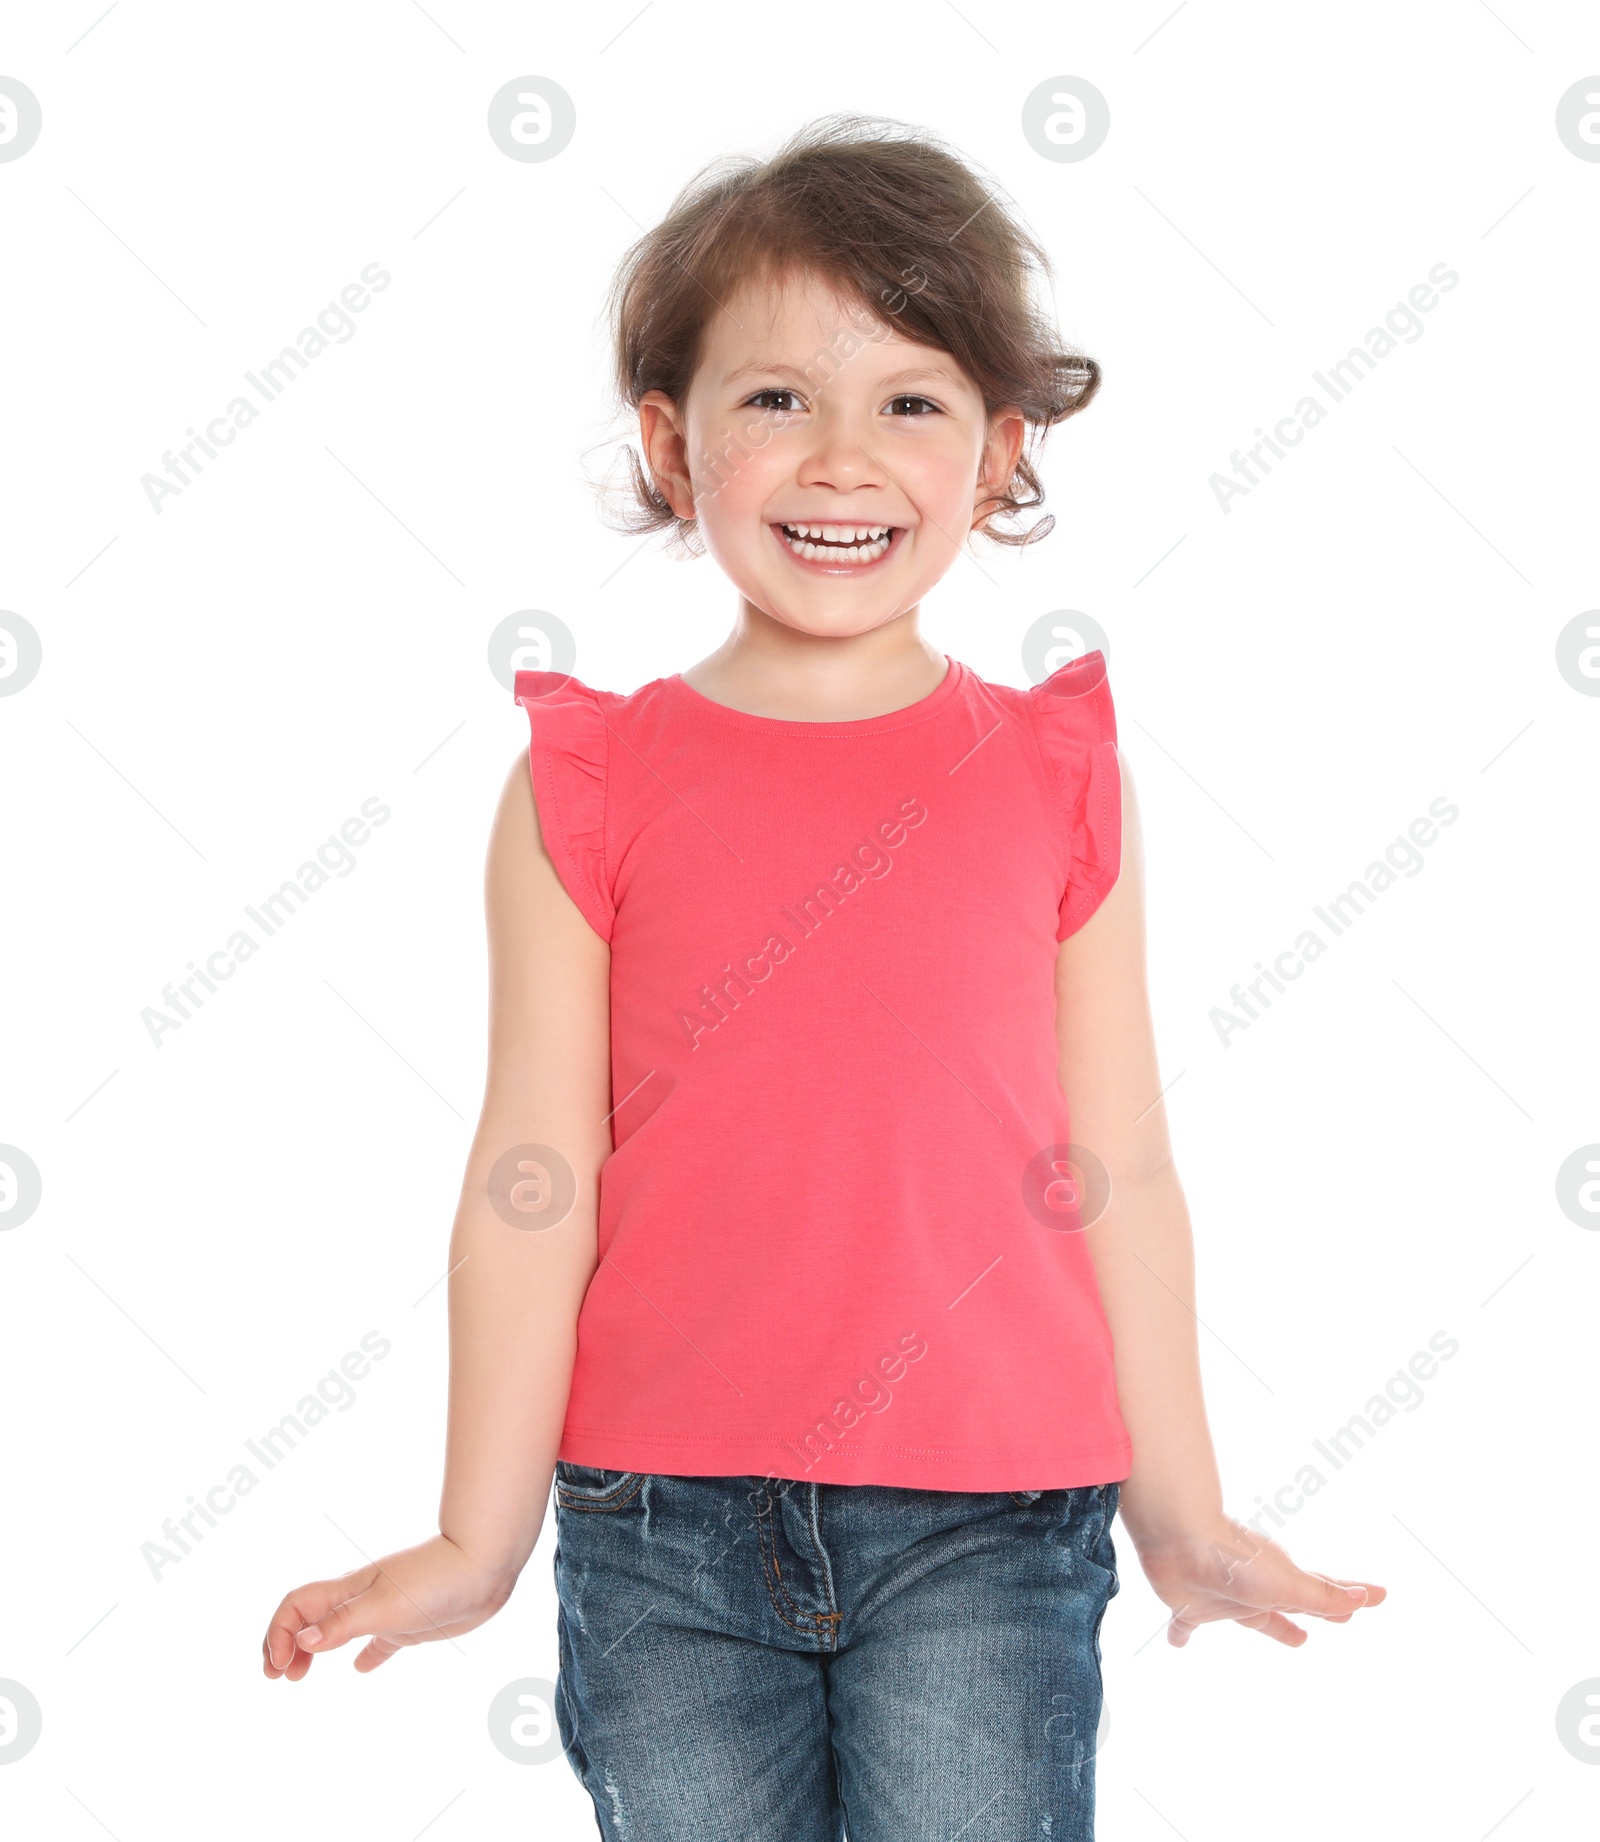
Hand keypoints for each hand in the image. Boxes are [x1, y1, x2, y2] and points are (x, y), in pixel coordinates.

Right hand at [262, 1533, 514, 1678]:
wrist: (485, 1567)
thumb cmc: (436, 1581)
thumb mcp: (385, 1607)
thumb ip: (344, 1623)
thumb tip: (302, 1640)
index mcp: (350, 1590)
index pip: (297, 1606)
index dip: (278, 1634)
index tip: (280, 1669)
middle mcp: (361, 1598)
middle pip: (308, 1617)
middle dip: (285, 1643)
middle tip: (280, 1676)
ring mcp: (385, 1610)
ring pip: (336, 1628)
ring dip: (311, 1649)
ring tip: (300, 1675)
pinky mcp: (409, 1623)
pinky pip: (378, 1641)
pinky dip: (365, 1655)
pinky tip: (362, 1668)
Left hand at [1132, 1513, 1386, 1646]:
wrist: (1179, 1539)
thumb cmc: (1236, 1560)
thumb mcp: (1287, 1584)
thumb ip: (1323, 1594)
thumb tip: (1368, 1597)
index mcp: (1281, 1582)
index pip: (1322, 1593)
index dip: (1347, 1600)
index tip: (1375, 1597)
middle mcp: (1253, 1589)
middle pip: (1284, 1606)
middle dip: (1302, 1617)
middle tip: (1317, 1630)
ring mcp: (1221, 1596)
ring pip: (1244, 1614)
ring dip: (1259, 1622)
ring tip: (1274, 1630)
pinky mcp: (1188, 1604)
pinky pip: (1184, 1624)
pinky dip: (1182, 1634)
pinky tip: (1176, 1644)